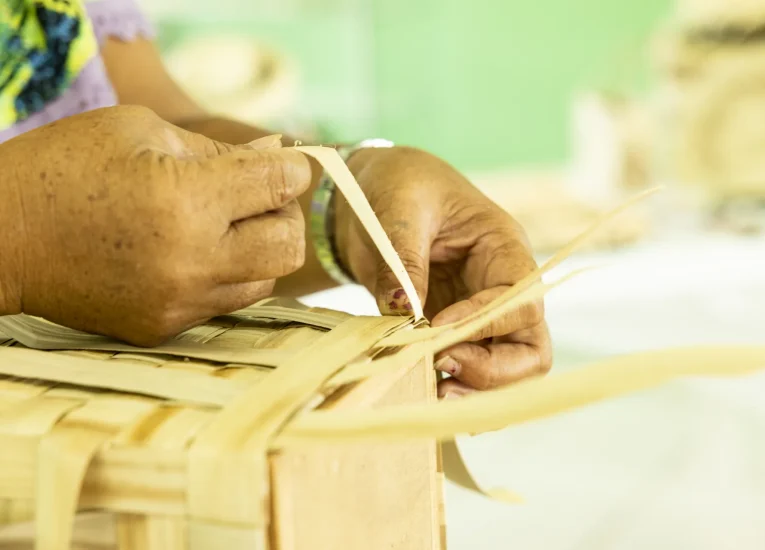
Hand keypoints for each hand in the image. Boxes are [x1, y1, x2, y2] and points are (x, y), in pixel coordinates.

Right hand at [0, 106, 310, 345]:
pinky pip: (224, 301)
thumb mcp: (140, 131)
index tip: (289, 164)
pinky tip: (189, 252)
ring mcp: (178, 301)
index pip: (280, 185)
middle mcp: (190, 260)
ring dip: (256, 249)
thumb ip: (218, 149)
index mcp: (185, 200)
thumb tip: (278, 157)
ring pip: (264, 281)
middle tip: (255, 198)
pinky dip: (223, 275)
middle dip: (283, 215)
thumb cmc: (64, 166)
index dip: (294, 169)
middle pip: (289, 246)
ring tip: (218, 226)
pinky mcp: (163, 327)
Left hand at [336, 146, 551, 396]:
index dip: (486, 322)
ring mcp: (478, 316)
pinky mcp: (450, 334)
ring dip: (473, 391)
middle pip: (530, 350)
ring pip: (506, 372)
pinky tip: (420, 393)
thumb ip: (402, 258)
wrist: (371, 195)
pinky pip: (466, 372)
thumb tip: (402, 312)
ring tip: (428, 393)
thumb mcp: (399, 207)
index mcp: (504, 249)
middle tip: (441, 370)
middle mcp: (500, 289)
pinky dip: (450, 390)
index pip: (523, 300)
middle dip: (492, 372)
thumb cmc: (398, 185)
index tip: (437, 325)